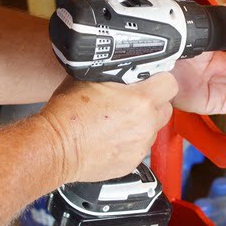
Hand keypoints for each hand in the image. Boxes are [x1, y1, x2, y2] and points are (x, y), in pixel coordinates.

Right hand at [37, 73, 177, 182]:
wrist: (54, 148)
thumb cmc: (68, 112)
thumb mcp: (91, 77)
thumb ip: (116, 70)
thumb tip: (124, 64)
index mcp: (142, 99)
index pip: (170, 83)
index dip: (160, 79)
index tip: (150, 80)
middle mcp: (146, 123)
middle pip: (165, 107)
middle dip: (153, 102)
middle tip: (133, 100)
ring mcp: (141, 145)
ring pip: (154, 128)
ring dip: (143, 122)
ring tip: (119, 120)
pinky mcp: (133, 162)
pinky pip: (140, 146)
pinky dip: (131, 140)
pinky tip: (113, 136)